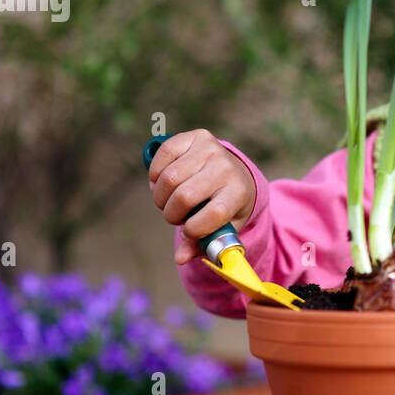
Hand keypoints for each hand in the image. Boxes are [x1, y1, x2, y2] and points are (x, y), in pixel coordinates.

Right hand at [147, 129, 256, 265]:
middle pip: (184, 196)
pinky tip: (160, 182)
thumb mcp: (223, 227)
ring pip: (169, 178)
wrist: (237, 174)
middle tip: (174, 215)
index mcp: (239, 192)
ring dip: (161, 196)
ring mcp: (212, 149)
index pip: (214, 213)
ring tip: (168, 200)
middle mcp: (227, 168)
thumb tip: (180, 258)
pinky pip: (164, 153)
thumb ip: (202, 244)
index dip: (194, 229)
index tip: (188, 231)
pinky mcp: (197, 136)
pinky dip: (155, 172)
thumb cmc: (227, 205)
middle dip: (172, 213)